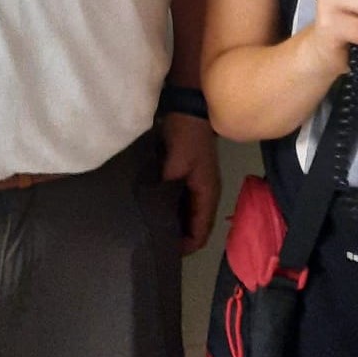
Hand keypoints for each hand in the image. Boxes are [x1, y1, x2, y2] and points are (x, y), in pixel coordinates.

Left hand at [159, 111, 220, 253]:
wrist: (187, 105)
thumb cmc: (185, 136)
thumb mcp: (176, 164)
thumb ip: (166, 190)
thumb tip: (152, 213)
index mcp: (208, 194)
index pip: (200, 234)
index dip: (183, 247)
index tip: (161, 251)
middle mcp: (205, 193)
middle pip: (194, 227)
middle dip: (176, 237)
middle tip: (151, 241)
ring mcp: (196, 183)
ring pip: (185, 214)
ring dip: (172, 222)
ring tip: (149, 227)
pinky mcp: (186, 174)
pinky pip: (179, 200)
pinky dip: (168, 207)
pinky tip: (151, 206)